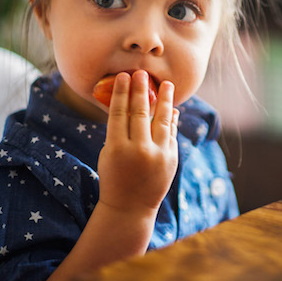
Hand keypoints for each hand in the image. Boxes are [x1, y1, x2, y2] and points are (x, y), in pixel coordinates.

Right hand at [96, 71, 178, 214]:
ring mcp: (158, 155)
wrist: (130, 207)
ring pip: (162, 120)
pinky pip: (172, 133)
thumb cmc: (114, 176)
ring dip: (165, 100)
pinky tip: (172, 108)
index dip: (122, 93)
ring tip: (167, 84)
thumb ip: (119, 131)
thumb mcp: (109, 154)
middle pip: (140, 113)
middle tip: (142, 73)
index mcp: (116, 148)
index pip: (119, 113)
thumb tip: (132, 104)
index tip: (124, 76)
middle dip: (141, 90)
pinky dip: (172, 120)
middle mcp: (138, 151)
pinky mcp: (171, 159)